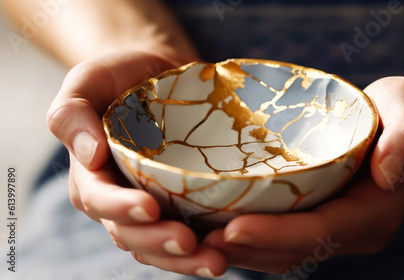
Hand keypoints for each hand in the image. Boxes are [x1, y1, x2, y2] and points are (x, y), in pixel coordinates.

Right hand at [47, 50, 226, 277]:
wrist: (155, 73)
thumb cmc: (119, 77)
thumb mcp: (87, 82)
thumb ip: (71, 114)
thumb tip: (89, 156)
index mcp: (91, 175)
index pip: (99, 200)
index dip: (120, 208)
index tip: (149, 207)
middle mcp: (119, 198)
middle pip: (132, 233)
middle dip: (159, 243)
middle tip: (190, 244)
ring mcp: (151, 205)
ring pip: (160, 244)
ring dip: (185, 259)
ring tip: (216, 262)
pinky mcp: (180, 205)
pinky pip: (186, 235)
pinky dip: (202, 248)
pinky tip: (227, 250)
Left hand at [202, 77, 403, 272]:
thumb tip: (388, 173)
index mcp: (375, 211)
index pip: (319, 232)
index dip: (275, 235)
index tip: (230, 228)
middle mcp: (356, 231)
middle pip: (295, 251)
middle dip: (247, 248)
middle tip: (197, 239)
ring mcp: (341, 231)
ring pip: (286, 253)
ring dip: (244, 251)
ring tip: (198, 239)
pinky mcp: (326, 222)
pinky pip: (286, 241)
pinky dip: (254, 240)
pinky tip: (220, 227)